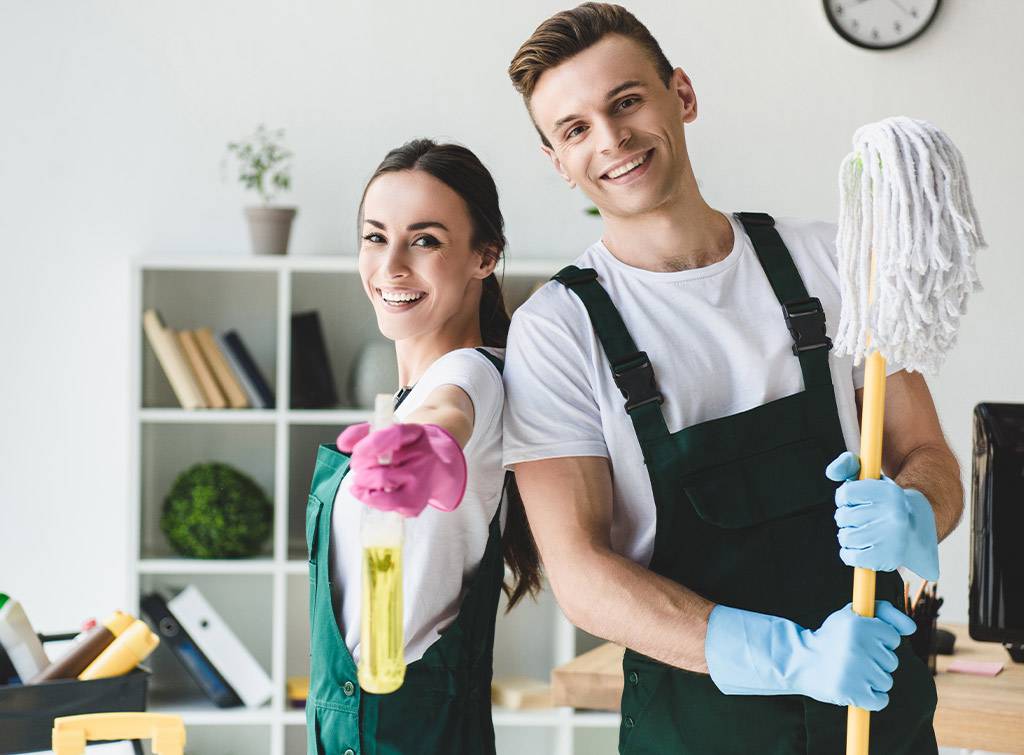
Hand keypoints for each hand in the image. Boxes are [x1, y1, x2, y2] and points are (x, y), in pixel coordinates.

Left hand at [337, 422, 466, 516]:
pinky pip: (386, 505)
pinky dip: (372, 499)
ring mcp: (421, 482)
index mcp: (416, 434)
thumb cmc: (407, 449)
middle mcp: (422, 458)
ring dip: (363, 487)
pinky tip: (372, 492)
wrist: (437, 465)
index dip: (371, 444)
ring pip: (383, 487)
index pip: (395, 435)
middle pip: (382, 471)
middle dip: (360, 471)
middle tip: (358, 468)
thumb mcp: (389, 433)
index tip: (356, 451)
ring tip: (361, 481)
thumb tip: (343, 444)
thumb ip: (362, 433)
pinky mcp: (416, 503)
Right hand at [706, 601, 915, 710]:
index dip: (878, 641)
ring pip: (886, 681)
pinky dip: (871, 699)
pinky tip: (855, 688)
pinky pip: (880, 700)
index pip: (893, 638)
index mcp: (859, 624)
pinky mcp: (852, 693)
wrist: (799, 660)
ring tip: (850, 672)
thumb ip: (884, 612)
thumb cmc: (831, 636)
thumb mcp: (851, 616)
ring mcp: (855, 670)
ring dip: (872, 680)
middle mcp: (858, 646)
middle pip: (891, 662)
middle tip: (851, 658)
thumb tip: (912, 628)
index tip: (860, 641)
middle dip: (875, 661)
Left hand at [826, 452, 939, 579]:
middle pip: (843, 516)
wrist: (916, 529)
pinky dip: (848, 553)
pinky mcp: (887, 559)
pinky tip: (861, 547)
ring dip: (847, 535)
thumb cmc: (884, 502)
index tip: (853, 500)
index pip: (846, 493)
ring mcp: (893, 539)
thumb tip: (831, 472)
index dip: (844, 498)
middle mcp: (894, 515)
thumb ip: (848, 465)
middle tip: (861, 518)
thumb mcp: (870, 478)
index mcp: (890, 493)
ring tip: (862, 532)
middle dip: (845, 517)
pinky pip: (850, 557)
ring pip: (845, 537)